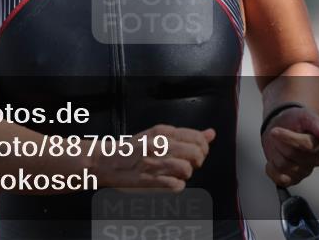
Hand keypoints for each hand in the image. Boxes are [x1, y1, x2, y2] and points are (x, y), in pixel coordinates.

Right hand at [90, 124, 215, 191]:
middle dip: (197, 161)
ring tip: (175, 173)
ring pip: (187, 169)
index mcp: (162, 131)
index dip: (202, 147)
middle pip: (196, 153)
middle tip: (188, 164)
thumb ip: (186, 135)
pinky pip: (176, 186)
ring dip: (185, 174)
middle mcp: (159, 144)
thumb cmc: (135, 149)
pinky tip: (169, 182)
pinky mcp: (150, 180)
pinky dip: (176, 186)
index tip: (197, 152)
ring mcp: (154, 163)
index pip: (196, 137)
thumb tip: (211, 133)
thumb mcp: (159, 135)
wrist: (107, 161)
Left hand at [261, 107, 318, 186]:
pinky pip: (281, 181)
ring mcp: (304, 170)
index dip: (290, 138)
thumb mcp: (304, 115)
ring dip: (275, 154)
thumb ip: (315, 122)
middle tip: (277, 133)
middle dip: (280, 143)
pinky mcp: (292, 178)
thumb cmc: (296, 121)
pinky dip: (272, 171)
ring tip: (278, 145)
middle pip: (292, 155)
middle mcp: (315, 160)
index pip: (307, 145)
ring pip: (284, 166)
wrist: (284, 126)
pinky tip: (272, 161)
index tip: (275, 131)